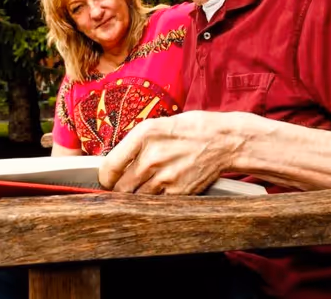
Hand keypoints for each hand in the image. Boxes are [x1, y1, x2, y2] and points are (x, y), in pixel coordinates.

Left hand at [98, 110, 238, 194]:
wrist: (224, 140)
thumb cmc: (192, 129)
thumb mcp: (158, 125)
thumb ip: (136, 143)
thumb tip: (116, 162)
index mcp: (144, 134)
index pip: (109, 166)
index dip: (105, 177)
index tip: (108, 179)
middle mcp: (152, 156)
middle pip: (121, 187)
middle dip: (120, 189)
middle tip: (125, 185)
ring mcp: (165, 177)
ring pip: (136, 198)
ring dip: (137, 196)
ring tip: (145, 187)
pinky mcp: (178, 192)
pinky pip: (155, 204)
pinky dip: (155, 201)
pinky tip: (161, 190)